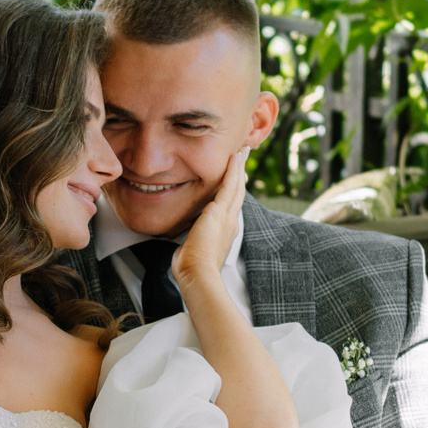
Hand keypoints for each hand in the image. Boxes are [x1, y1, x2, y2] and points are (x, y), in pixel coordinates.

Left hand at [173, 146, 248, 287]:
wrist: (197, 274)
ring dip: (239, 168)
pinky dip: (232, 171)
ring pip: (236, 187)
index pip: (229, 208)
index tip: (234, 182)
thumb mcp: (191, 252)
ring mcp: (227, 217)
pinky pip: (229, 186)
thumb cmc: (191, 269)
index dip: (233, 193)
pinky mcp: (220, 212)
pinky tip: (235, 158)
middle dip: (240, 176)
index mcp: (223, 233)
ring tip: (242, 152)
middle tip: (243, 159)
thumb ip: (191, 245)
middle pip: (237, 194)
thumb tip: (184, 247)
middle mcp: (229, 223)